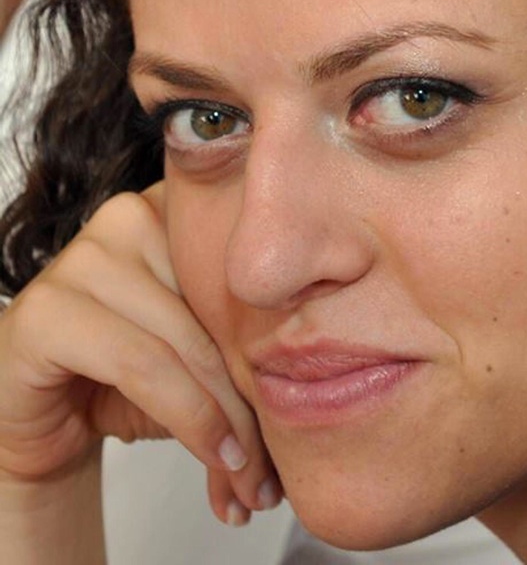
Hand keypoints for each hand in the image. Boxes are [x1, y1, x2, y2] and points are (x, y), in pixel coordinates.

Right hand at [0, 185, 279, 525]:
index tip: (313, 392)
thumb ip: (254, 332)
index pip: (251, 257)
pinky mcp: (45, 310)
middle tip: (284, 453)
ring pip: (187, 339)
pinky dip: (188, 416)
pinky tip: (216, 451)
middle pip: (223, 301)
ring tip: (254, 466)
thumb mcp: (206, 346)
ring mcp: (80, 255)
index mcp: (177, 204)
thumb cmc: (130, 375)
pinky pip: (141, 364)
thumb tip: (338, 355)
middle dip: (257, 387)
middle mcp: (128, 215)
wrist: (43, 416)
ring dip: (228, 416)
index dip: (288, 330)